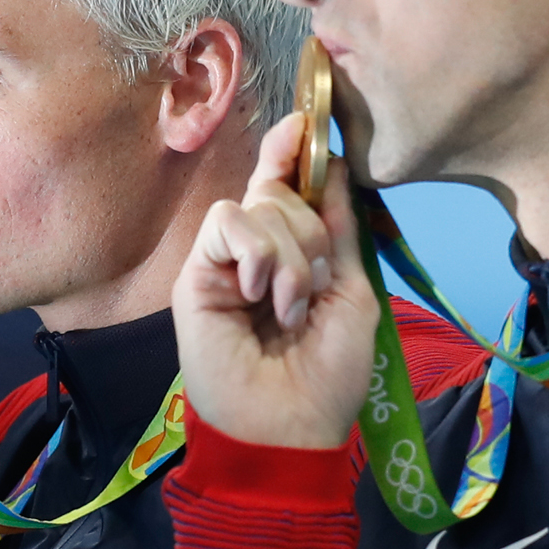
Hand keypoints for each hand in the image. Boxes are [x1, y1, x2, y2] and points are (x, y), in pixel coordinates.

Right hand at [172, 112, 377, 451]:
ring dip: (288, 254)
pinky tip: (257, 293)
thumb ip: (339, 230)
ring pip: (256, 204)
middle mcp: (258, 252)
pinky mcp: (197, 273)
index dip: (296, 152)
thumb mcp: (350, 292)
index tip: (308, 122)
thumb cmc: (327, 373)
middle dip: (309, 233)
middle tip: (312, 290)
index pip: (290, 186)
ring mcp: (225, 262)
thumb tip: (332, 163)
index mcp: (296, 254)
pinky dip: (253, 251)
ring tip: (289, 308)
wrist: (287, 425)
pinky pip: (227, 221)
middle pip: (281, 191)